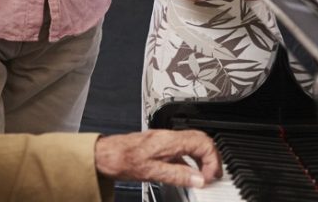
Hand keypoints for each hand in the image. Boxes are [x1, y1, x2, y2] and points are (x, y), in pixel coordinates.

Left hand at [95, 129, 221, 188]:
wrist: (104, 154)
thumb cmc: (122, 159)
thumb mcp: (152, 172)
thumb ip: (178, 175)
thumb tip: (198, 179)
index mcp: (171, 141)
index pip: (204, 144)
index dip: (212, 161)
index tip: (209, 178)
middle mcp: (170, 136)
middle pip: (202, 140)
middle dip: (212, 157)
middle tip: (213, 175)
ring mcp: (165, 139)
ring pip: (194, 142)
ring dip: (203, 157)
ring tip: (204, 174)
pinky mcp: (160, 144)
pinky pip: (183, 147)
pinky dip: (191, 158)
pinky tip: (188, 171)